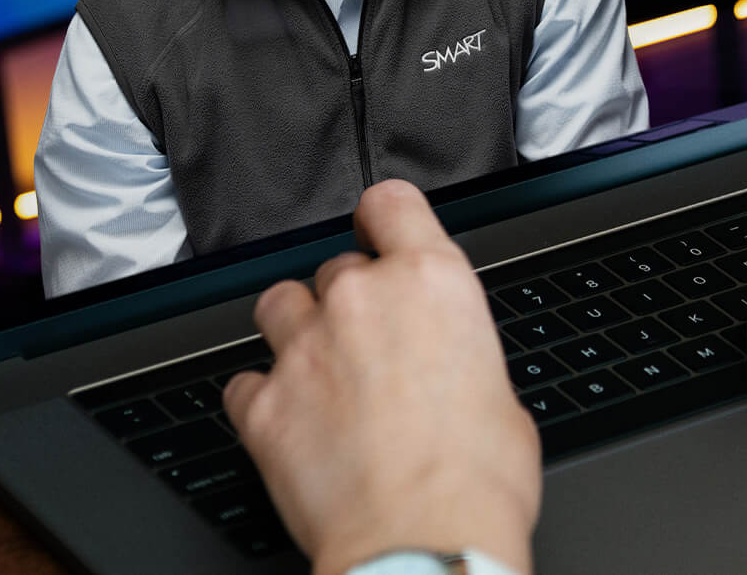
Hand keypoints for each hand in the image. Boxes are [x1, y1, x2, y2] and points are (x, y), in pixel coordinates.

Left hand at [224, 179, 540, 574]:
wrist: (425, 541)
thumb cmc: (477, 480)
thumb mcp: (502, 396)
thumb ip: (464, 357)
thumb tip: (454, 374)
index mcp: (432, 283)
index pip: (390, 204)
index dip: (383, 218)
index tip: (381, 234)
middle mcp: (363, 300)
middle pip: (337, 268)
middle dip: (349, 302)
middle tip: (370, 349)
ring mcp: (305, 349)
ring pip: (279, 305)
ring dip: (296, 330)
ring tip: (319, 373)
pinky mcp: (262, 406)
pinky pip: (244, 382)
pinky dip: (263, 398)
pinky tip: (290, 424)